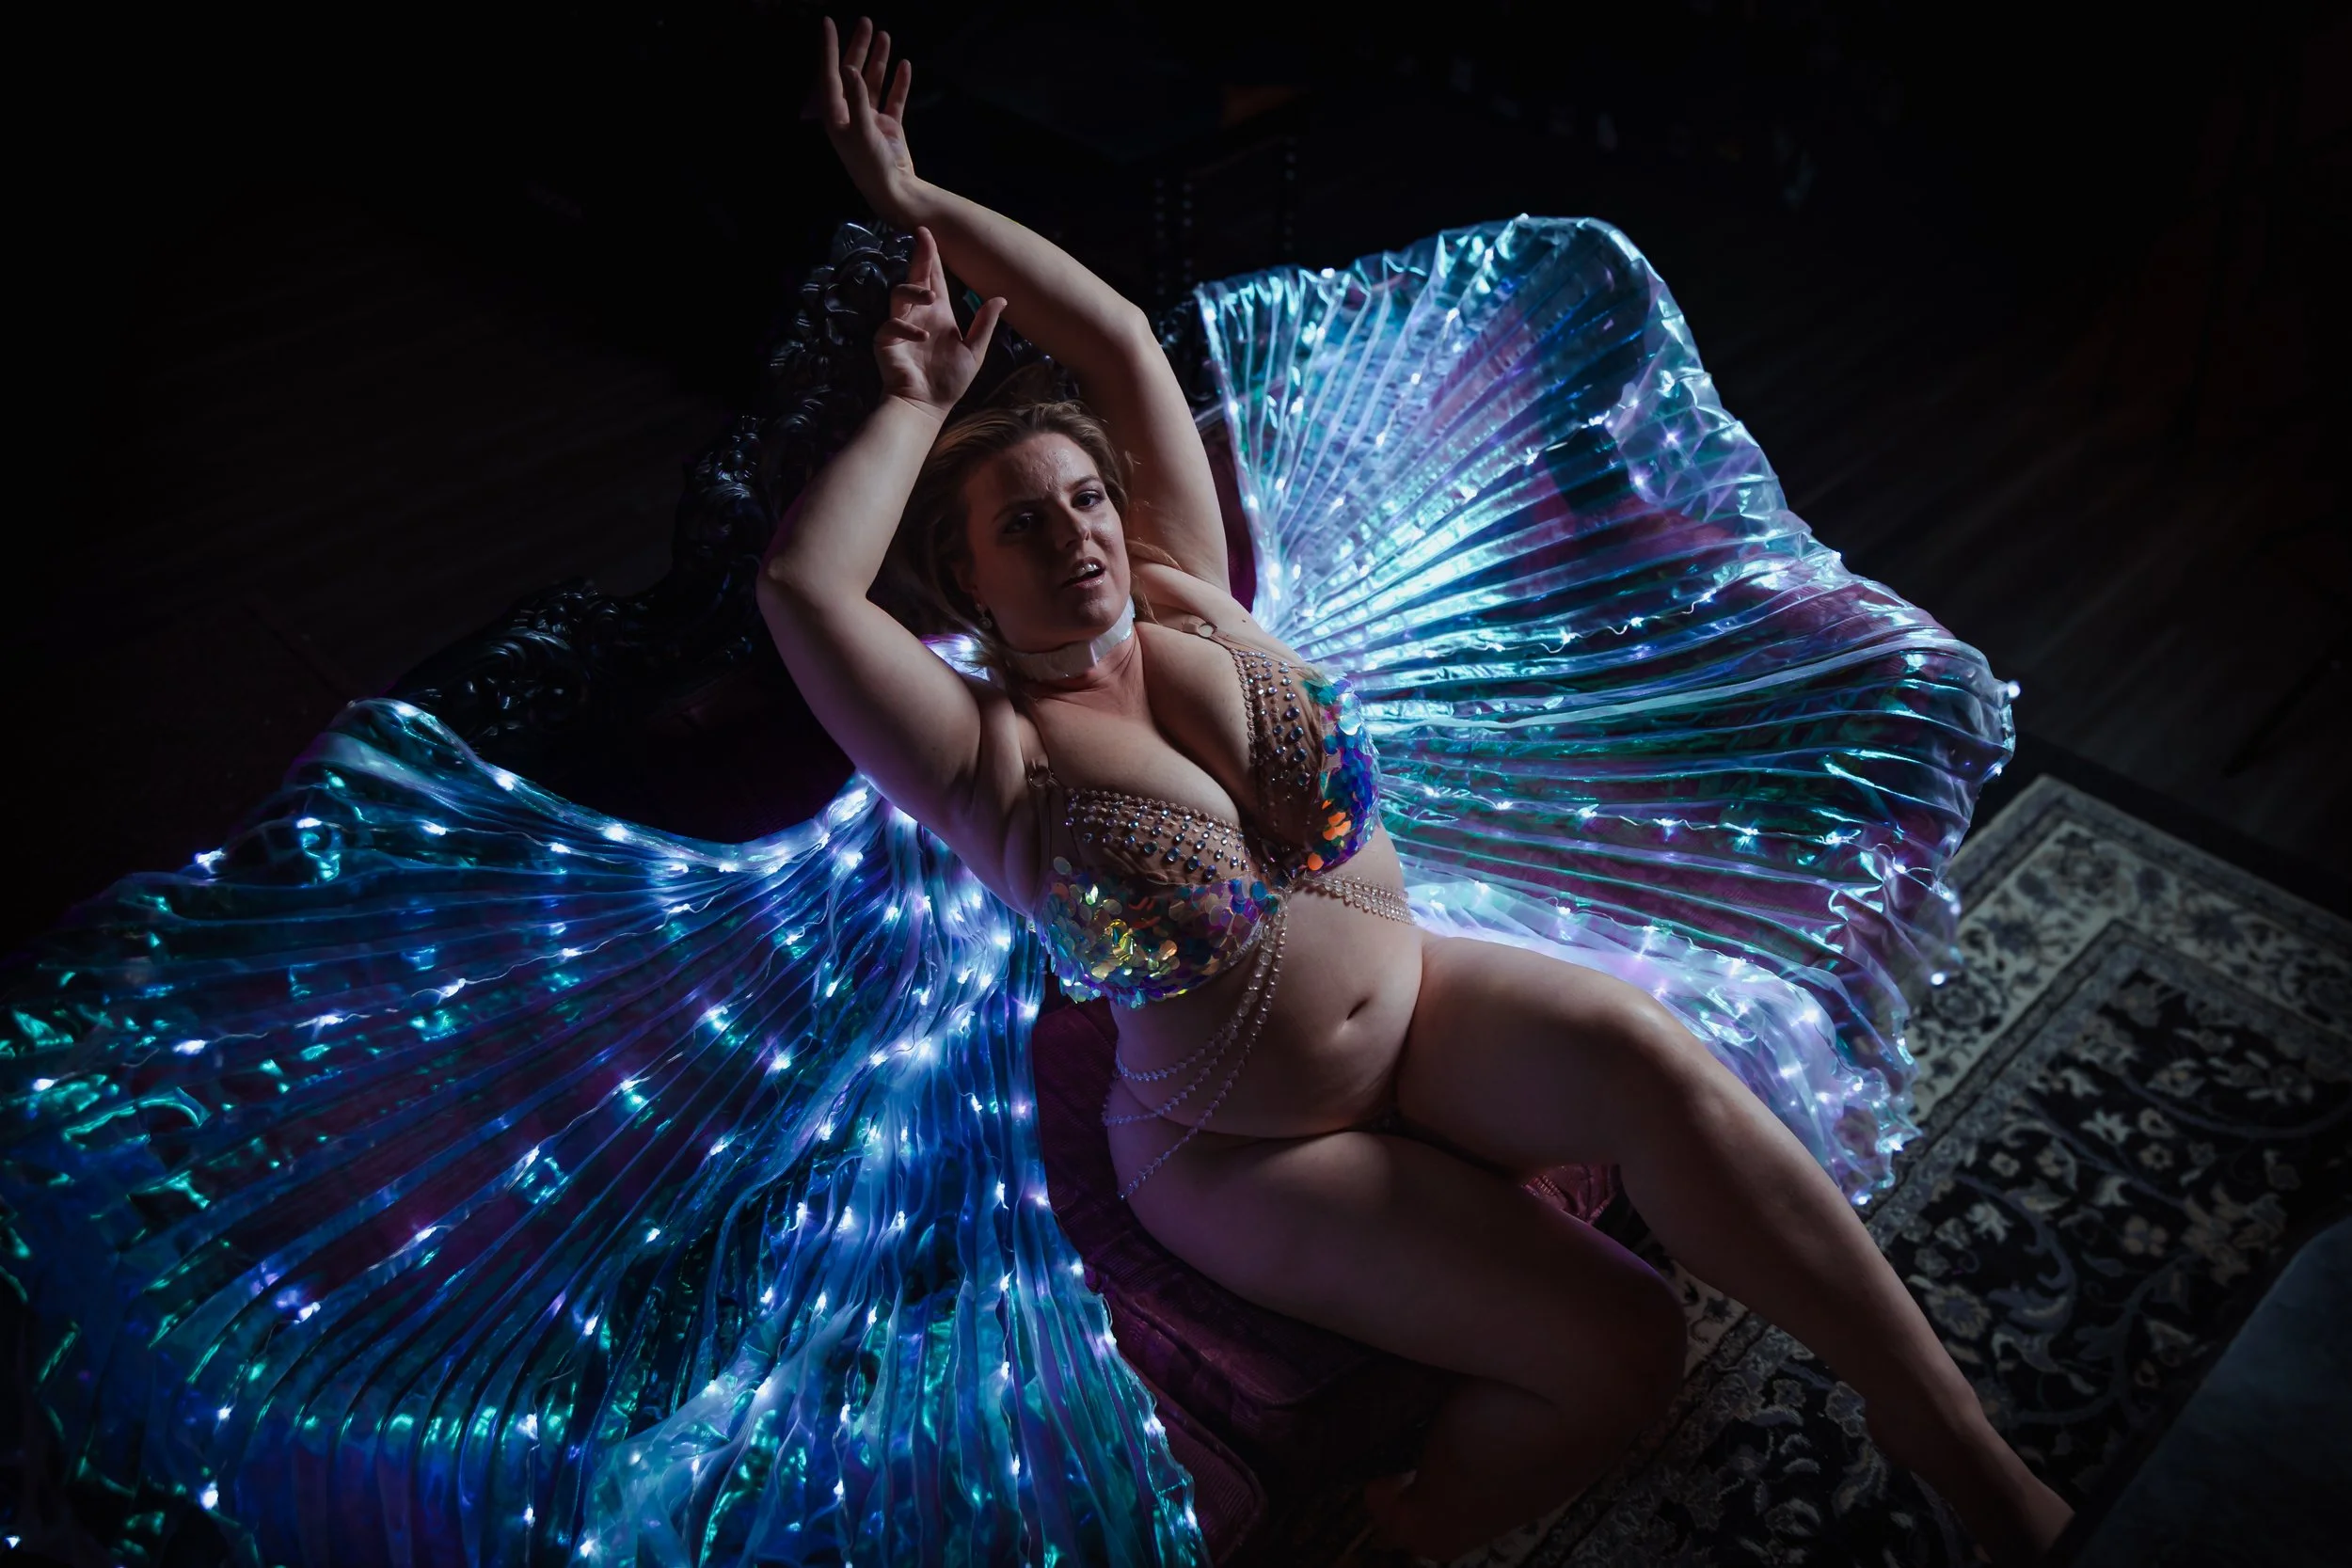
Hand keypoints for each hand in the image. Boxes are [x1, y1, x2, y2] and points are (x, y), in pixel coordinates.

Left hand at [809, 16, 918, 224]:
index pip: (829, 74)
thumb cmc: (870, 165)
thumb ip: (856, 98)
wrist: (895, 190)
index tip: (828, 23)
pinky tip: (904, 65)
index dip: (828, 48)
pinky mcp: (889, 125)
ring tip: (885, 36)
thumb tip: (848, 68)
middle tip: (866, 22)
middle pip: (852, 73)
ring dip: (879, 60)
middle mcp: (850, 113)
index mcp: (836, 115)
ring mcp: (870, 119)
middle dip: (858, 48)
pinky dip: (899, 83)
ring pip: (873, 82)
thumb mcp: (860, 131)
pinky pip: (893, 98)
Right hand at [874, 226, 1005, 415]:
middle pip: (916, 277)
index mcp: (939, 313)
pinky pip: (892, 325)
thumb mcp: (974, 352)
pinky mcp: (887, 340)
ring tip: (932, 298)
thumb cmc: (950, 381)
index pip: (935, 278)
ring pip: (899, 294)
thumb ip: (985, 324)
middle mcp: (919, 314)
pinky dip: (906, 328)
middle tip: (923, 236)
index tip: (929, 234)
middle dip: (920, 256)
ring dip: (915, 291)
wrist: (927, 405)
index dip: (932, 256)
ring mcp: (901, 325)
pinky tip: (922, 337)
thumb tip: (1001, 297)